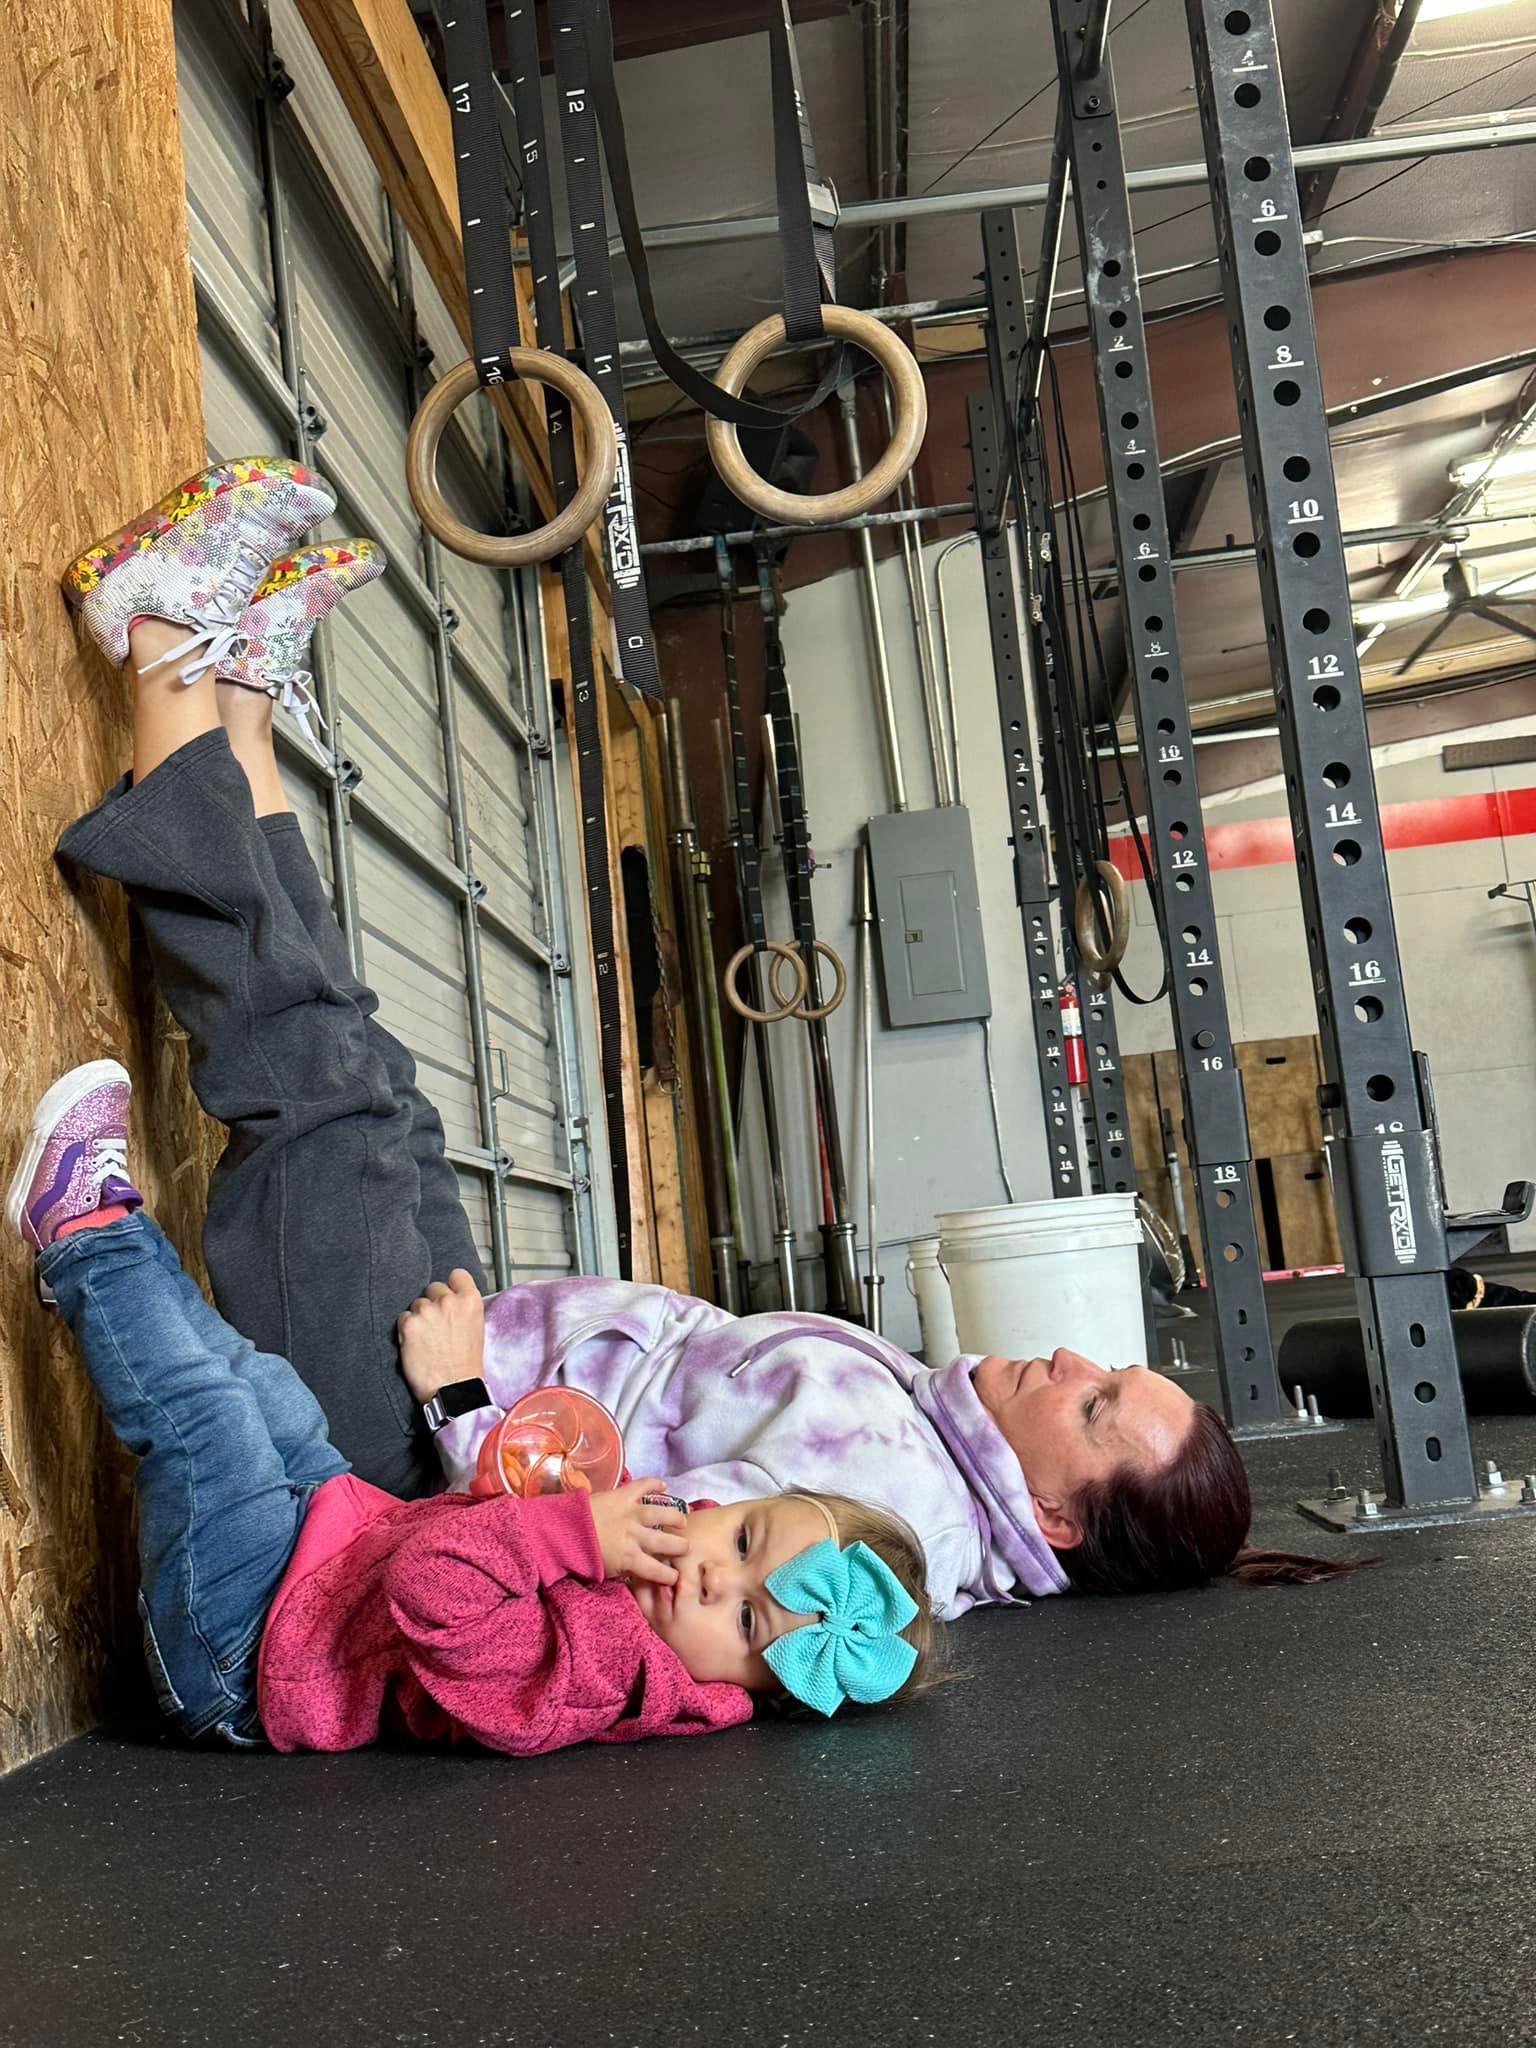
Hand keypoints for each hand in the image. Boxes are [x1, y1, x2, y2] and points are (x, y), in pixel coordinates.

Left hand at [397, 1270, 485, 1401]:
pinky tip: (416, 1345)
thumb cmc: (465, 1364)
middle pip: (432, 1287)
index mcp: (471, 1301)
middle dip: (431, 1303)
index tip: (447, 1295)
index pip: (457, 1274)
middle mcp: (449, 1301)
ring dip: (418, 1318)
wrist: (453, 1389)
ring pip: (416, 1304)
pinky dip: (406, 1330)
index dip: (451, 1285)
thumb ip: (464, 1308)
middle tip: (435, 1325)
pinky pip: (402, 1318)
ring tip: (426, 1339)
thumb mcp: (476, 1328)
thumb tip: (451, 1298)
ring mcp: (427, 1311)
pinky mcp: (409, 1325)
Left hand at [588, 1479, 688, 1585]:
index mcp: (630, 1559)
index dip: (670, 1576)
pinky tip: (664, 1486)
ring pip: (662, 1513)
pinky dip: (654, 1483)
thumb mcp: (604, 1572)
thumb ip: (624, 1572)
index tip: (676, 1578)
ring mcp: (631, 1513)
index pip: (658, 1571)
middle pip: (667, 1542)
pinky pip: (643, 1485)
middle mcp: (636, 1536)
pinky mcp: (623, 1495)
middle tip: (686, 1548)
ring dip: (675, 1517)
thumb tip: (637, 1575)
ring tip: (682, 1521)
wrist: (562, 1530)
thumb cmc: (579, 1555)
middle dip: (680, 1547)